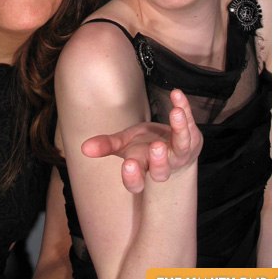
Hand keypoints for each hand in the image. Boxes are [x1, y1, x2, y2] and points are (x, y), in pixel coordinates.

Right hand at [81, 89, 202, 193]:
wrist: (172, 145)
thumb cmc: (145, 146)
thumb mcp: (125, 144)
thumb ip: (107, 145)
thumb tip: (84, 147)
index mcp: (143, 170)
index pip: (136, 183)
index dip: (133, 177)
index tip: (129, 165)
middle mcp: (163, 166)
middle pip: (162, 171)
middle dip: (160, 160)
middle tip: (157, 147)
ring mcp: (181, 153)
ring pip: (183, 145)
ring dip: (180, 129)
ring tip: (176, 113)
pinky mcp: (193, 138)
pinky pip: (191, 122)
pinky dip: (184, 108)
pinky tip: (176, 94)